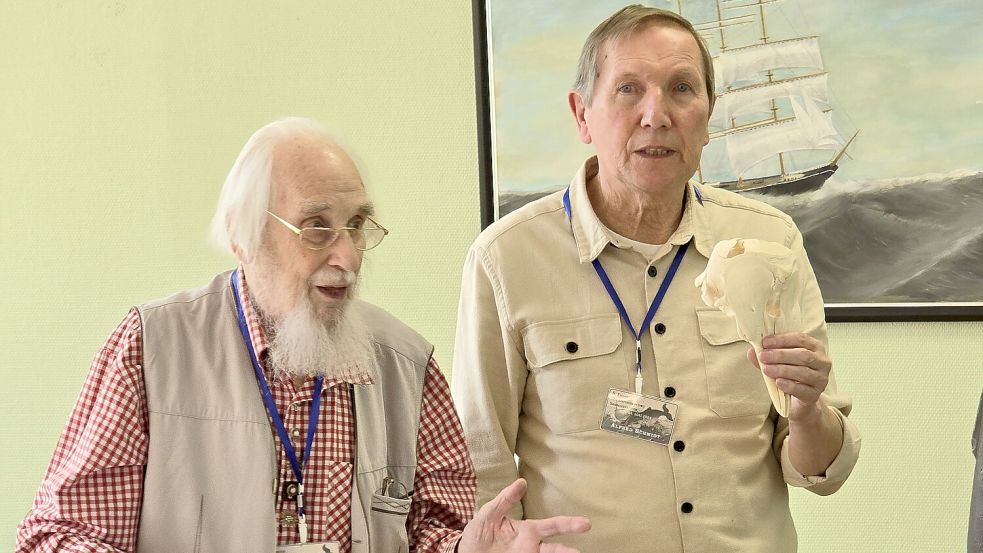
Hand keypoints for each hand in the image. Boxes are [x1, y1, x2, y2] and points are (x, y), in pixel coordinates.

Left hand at [457, 478, 590, 552]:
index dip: (568, 524)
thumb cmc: (478, 531)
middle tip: (580, 551)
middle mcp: (530, 546)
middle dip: (568, 550)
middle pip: (554, 549)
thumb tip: (522, 482)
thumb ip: (505, 500)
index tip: (586, 524)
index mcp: (527, 530)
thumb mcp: (488, 513)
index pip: (551, 526)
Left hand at [748, 332, 830, 420]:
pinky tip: (778, 382)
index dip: (782, 339)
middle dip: (780, 355)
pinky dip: (789, 385)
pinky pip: (803, 389)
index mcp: (815, 347)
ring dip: (782, 369)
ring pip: (803, 372)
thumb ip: (767, 355)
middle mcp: (822, 361)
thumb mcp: (779, 361)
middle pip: (803, 355)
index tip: (765, 342)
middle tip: (763, 356)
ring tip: (766, 369)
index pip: (800, 338)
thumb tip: (752, 351)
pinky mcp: (816, 394)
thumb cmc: (790, 374)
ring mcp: (821, 379)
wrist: (800, 398)